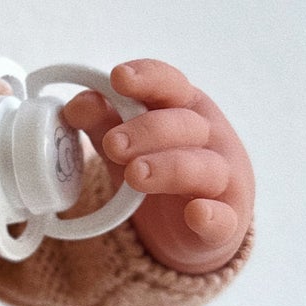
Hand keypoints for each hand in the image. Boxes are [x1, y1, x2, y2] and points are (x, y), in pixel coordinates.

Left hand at [62, 59, 254, 273]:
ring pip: (203, 167)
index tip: (119, 77)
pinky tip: (196, 214)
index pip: (170, 84)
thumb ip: (103, 122)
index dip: (147, 78)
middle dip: (146, 130)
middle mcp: (211, 138)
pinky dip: (212, 216)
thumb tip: (76, 105)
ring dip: (169, 168)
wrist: (194, 228)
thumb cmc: (161, 170)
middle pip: (184, 124)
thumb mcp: (129, 143)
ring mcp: (224, 180)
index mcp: (185, 109)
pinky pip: (224, 219)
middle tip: (113, 144)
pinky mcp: (228, 221)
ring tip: (135, 174)